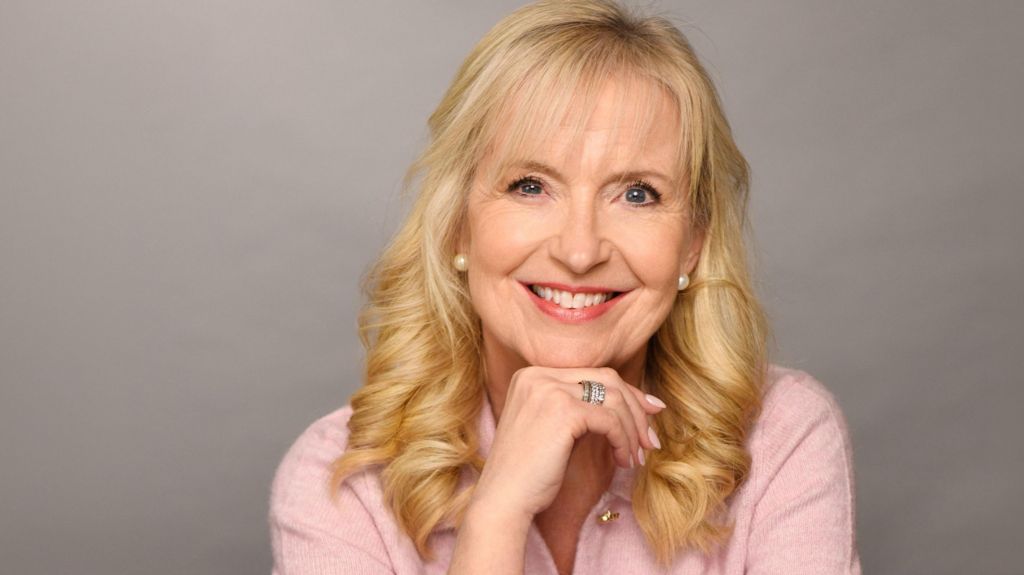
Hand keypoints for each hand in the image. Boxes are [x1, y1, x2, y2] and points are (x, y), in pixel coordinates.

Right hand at [468, 366, 664, 520]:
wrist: (503, 500)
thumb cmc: (529, 474)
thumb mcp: (553, 430)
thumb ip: (581, 409)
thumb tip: (635, 402)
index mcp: (532, 376)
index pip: (593, 374)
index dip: (627, 394)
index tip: (649, 414)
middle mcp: (538, 376)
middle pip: (608, 379)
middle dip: (636, 409)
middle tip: (650, 440)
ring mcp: (549, 390)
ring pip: (614, 399)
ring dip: (633, 430)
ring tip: (636, 457)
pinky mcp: (563, 411)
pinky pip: (610, 420)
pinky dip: (624, 441)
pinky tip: (623, 461)